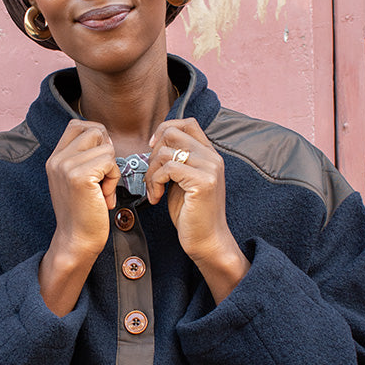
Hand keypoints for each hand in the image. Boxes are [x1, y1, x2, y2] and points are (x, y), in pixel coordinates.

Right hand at [45, 119, 120, 260]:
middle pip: (95, 130)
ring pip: (106, 146)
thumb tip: (104, 137)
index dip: (96, 137)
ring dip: (112, 168)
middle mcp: (57, 159)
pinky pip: (110, 161)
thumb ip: (82, 157)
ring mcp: (66, 166)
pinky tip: (105, 197)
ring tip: (103, 190)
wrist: (76, 242)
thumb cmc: (83, 214)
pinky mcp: (79, 176)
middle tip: (103, 177)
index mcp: (54, 158)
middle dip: (107, 151)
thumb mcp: (76, 180)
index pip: (77, 124)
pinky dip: (114, 178)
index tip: (100, 162)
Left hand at [146, 118, 249, 300]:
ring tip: (153, 191)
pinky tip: (156, 198)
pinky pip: (168, 169)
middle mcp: (213, 157)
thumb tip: (156, 143)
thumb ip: (176, 160)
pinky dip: (154, 182)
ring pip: (166, 151)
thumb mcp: (183, 180)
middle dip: (153, 153)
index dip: (164, 130)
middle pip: (172, 132)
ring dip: (151, 172)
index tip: (153, 149)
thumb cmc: (192, 214)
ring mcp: (210, 168)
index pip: (187, 123)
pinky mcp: (203, 182)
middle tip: (152, 177)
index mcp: (209, 154)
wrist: (207, 241)